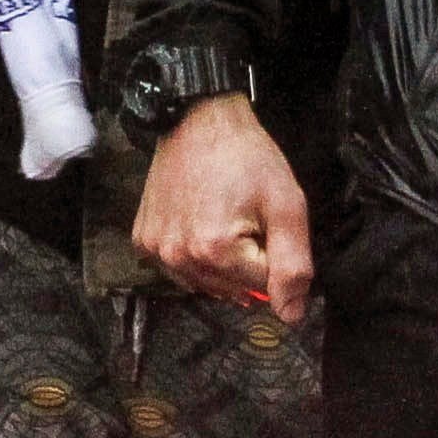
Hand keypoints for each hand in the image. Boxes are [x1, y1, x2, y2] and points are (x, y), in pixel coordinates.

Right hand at [134, 96, 318, 322]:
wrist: (198, 121)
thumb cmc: (246, 157)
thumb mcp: (287, 206)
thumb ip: (293, 267)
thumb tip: (291, 316)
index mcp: (215, 250)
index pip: (263, 286)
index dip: (273, 254)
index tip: (265, 221)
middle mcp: (178, 257)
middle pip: (233, 289)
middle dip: (248, 262)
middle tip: (246, 218)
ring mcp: (156, 250)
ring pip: (207, 283)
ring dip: (222, 264)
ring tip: (222, 219)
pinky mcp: (143, 241)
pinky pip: (179, 269)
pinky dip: (195, 257)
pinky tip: (200, 224)